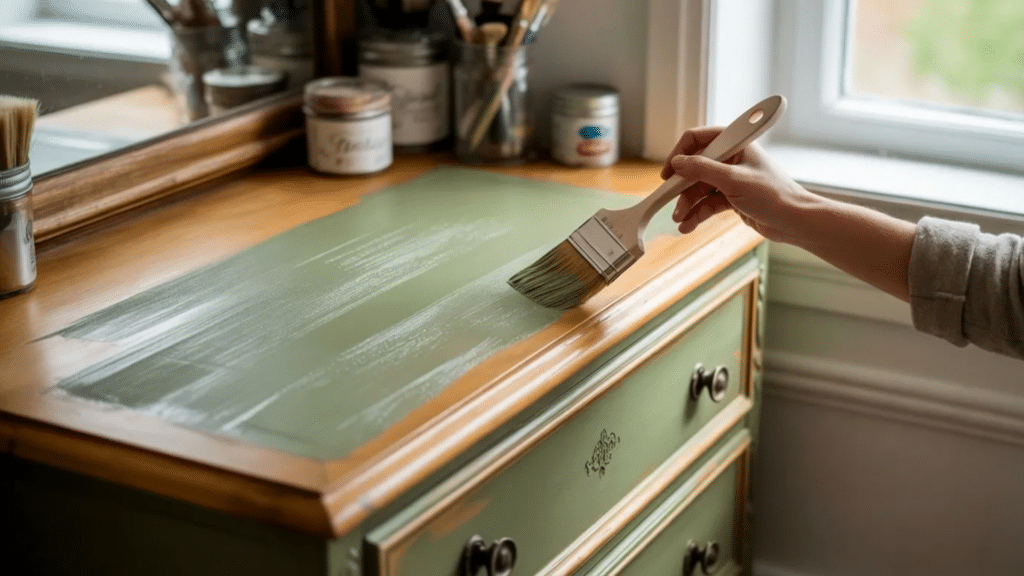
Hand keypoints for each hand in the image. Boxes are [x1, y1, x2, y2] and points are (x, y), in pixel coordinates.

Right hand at [659, 126, 816, 242]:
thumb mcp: (733, 180)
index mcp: (735, 145)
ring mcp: (731, 180)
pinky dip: (697, 214)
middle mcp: (732, 159)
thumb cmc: (774, 195)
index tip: (668, 172)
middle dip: (682, 187)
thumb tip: (677, 163)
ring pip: (700, 189)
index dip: (680, 153)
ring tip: (680, 220)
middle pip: (695, 168)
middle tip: (669, 202)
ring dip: (688, 204)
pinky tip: (688, 226)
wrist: (795, 222)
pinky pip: (708, 203)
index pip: (698, 139)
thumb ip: (702, 169)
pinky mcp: (733, 198)